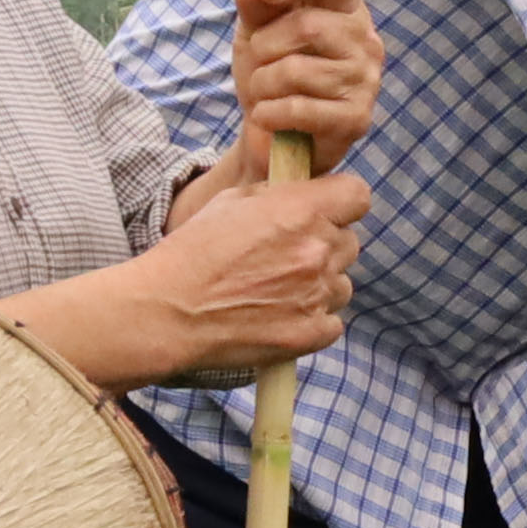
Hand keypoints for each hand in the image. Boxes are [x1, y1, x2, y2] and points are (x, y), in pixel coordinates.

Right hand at [127, 160, 367, 382]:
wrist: (169, 311)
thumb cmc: (193, 252)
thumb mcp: (233, 201)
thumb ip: (280, 196)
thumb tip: (305, 195)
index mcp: (301, 210)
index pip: (357, 195)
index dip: (342, 202)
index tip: (325, 210)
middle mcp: (317, 250)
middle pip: (349, 241)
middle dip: (325, 245)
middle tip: (287, 255)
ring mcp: (317, 294)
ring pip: (342, 283)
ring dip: (320, 284)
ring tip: (277, 289)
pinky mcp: (311, 332)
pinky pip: (332, 321)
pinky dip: (312, 320)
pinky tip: (280, 315)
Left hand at [225, 0, 376, 161]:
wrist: (273, 134)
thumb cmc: (272, 71)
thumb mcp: (256, 31)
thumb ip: (254, 5)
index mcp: (345, 8)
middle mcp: (365, 40)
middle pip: (308, 25)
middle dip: (264, 45)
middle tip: (258, 63)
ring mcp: (365, 81)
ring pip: (297, 70)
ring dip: (262, 83)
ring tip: (264, 93)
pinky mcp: (356, 118)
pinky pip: (299, 108)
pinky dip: (269, 113)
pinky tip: (267, 116)